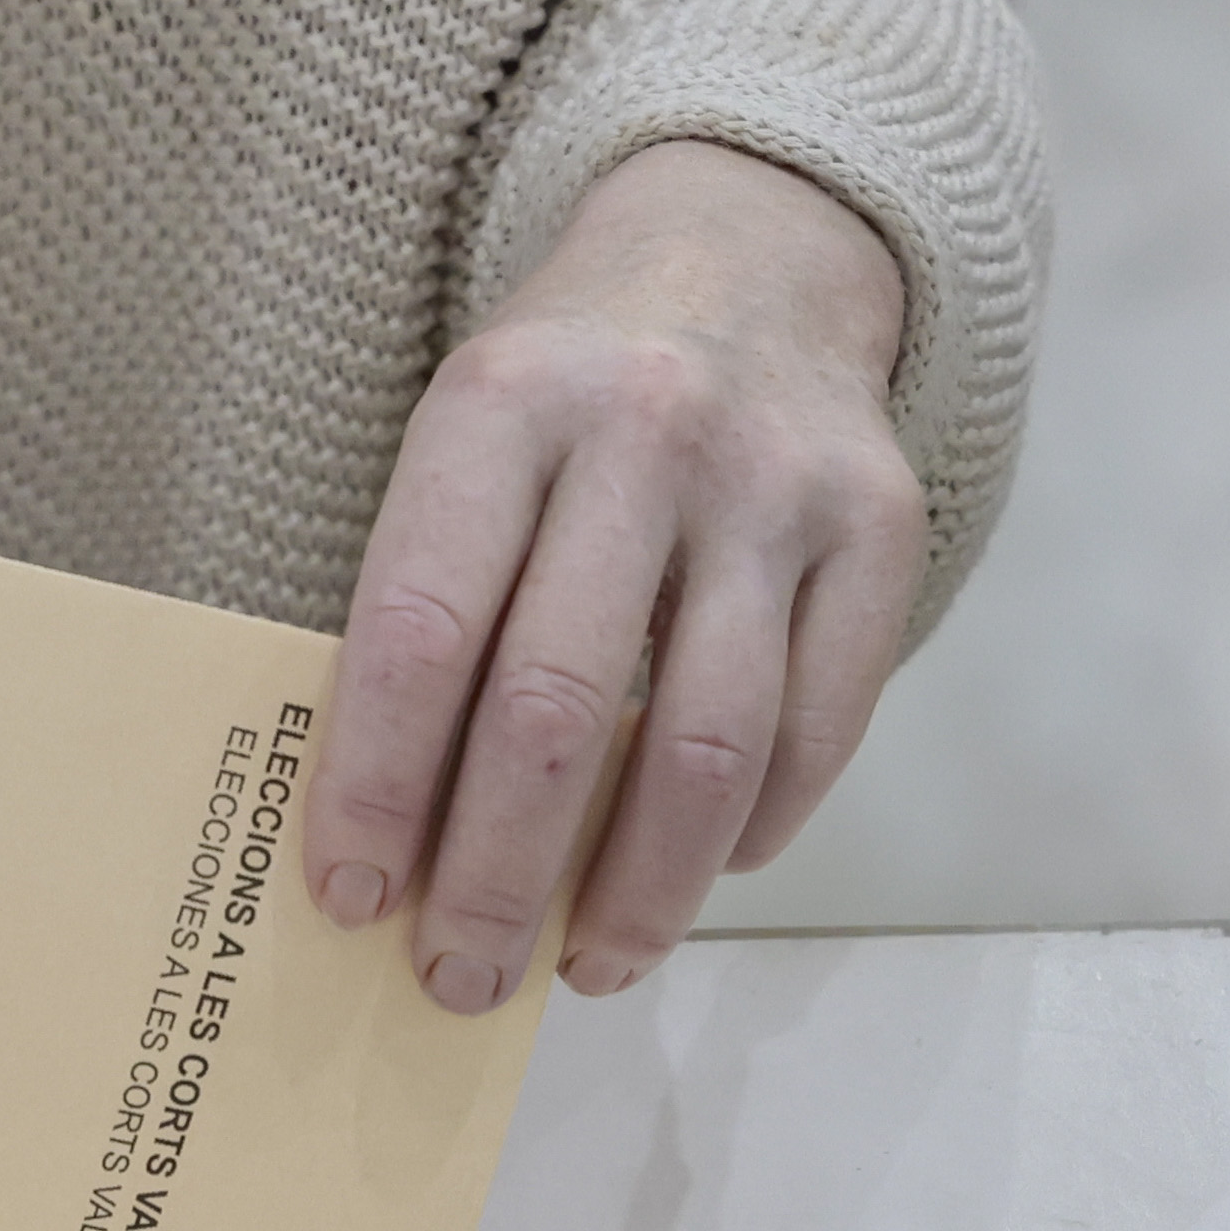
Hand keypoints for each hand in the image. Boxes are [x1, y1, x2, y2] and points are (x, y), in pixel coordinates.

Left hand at [304, 138, 927, 1013]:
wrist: (746, 250)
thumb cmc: (558, 399)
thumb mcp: (456, 445)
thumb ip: (426, 608)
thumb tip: (390, 840)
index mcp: (501, 407)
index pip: (419, 633)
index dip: (373, 786)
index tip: (348, 898)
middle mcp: (646, 433)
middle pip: (557, 712)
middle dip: (493, 877)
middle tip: (454, 980)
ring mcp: (776, 482)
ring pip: (705, 745)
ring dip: (637, 891)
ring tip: (584, 968)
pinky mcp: (882, 523)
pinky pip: (819, 724)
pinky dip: (753, 828)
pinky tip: (698, 879)